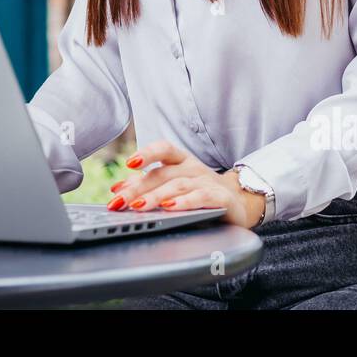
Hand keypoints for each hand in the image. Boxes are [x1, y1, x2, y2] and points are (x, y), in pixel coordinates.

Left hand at [105, 140, 265, 228]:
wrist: (239, 203)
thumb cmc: (200, 192)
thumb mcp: (174, 185)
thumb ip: (148, 186)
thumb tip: (117, 190)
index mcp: (181, 160)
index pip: (164, 148)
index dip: (146, 153)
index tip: (129, 162)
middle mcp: (194, 167)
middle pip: (162, 173)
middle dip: (137, 188)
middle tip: (118, 201)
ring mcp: (207, 181)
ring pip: (178, 185)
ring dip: (155, 196)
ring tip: (138, 206)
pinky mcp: (220, 198)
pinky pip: (200, 197)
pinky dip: (183, 202)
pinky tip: (170, 208)